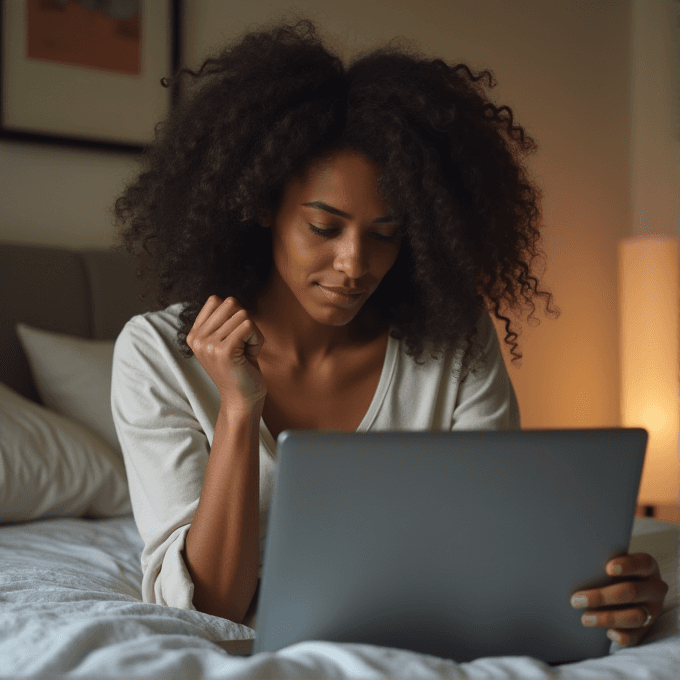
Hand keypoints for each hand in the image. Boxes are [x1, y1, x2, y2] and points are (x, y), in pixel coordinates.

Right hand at [186, 295, 266, 409]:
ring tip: (245, 353)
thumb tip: (230, 301)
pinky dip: (257, 340)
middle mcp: (197, 338)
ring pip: (243, 315)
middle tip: (242, 346)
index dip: (234, 315)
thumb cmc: (239, 369)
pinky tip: (250, 356)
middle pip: (231, 304)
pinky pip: (249, 326)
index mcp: (194, 334)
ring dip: (253, 334)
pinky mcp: (224, 351)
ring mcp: (209, 345)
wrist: (241, 400)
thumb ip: (223, 321)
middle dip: (245, 322)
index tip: (234, 338)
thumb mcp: (225, 341)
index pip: (216, 300)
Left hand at [570, 552, 668, 646]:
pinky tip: (608, 633)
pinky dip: (622, 636)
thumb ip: (602, 563)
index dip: (627, 565)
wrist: (626, 594)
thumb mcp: (612, 563)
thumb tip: (574, 561)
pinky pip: (637, 636)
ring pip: (635, 616)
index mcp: (647, 567)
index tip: (607, 568)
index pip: (642, 563)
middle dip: (602, 597)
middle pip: (632, 592)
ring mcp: (652, 610)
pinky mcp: (647, 629)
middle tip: (576, 600)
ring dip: (607, 618)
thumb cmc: (613, 573)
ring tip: (585, 618)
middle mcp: (654, 588)